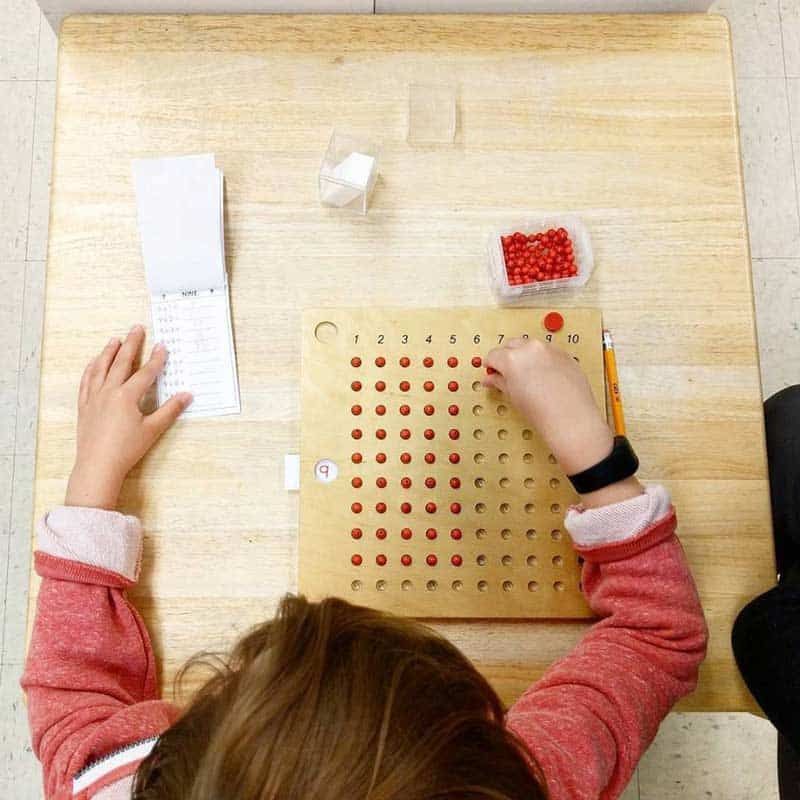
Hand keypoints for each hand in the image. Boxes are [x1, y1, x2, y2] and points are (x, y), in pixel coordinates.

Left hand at [65, 325, 192, 509]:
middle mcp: (109, 391)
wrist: (98, 465)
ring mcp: (94, 397)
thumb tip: (187, 395)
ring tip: (115, 340)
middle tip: (137, 329)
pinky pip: (87, 381)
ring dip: (108, 352)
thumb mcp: (153, 430)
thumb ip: (170, 410)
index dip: (156, 359)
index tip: (162, 346)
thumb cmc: (127, 449)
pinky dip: (91, 368)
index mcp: (127, 396)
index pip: (145, 373)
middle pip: (121, 362)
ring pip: (101, 368)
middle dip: (131, 344)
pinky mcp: (85, 405)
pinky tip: (94, 362)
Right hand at [484, 338, 641, 506]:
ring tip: (527, 377)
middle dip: (506, 356)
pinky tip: (543, 377)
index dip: (490, 365)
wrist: (570, 418)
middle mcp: (530, 349)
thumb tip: (491, 378)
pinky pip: (547, 352)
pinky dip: (542, 359)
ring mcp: (549, 350)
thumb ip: (499, 382)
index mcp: (512, 358)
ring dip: (524, 356)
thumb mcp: (513, 396)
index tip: (491, 372)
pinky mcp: (564, 355)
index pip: (493, 355)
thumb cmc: (542, 411)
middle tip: (506, 374)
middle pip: (511, 345)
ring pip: (530, 346)